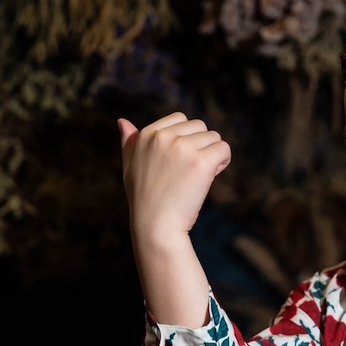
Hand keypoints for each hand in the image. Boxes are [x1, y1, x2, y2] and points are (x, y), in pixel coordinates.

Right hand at [118, 113, 231, 246]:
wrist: (156, 226)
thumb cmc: (144, 199)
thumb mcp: (130, 166)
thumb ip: (129, 142)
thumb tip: (122, 121)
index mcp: (147, 135)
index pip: (180, 119)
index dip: (186, 138)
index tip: (180, 161)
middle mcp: (164, 137)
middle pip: (200, 126)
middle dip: (201, 145)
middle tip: (190, 171)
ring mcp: (182, 148)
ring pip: (214, 137)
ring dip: (212, 154)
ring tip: (198, 177)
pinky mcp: (201, 162)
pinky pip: (224, 149)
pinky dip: (223, 162)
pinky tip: (211, 177)